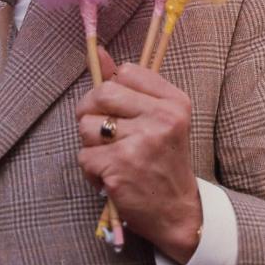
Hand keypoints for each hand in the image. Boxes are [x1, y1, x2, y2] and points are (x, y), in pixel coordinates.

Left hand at [76, 48, 202, 264]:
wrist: (180, 214)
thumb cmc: (163, 160)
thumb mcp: (158, 118)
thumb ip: (128, 84)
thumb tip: (96, 50)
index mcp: (173, 102)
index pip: (125, 72)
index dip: (113, 89)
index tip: (120, 109)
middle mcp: (162, 119)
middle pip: (101, 94)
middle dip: (91, 112)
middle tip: (103, 132)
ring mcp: (141, 143)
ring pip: (87, 126)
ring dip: (91, 144)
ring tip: (113, 157)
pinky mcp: (120, 166)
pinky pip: (84, 155)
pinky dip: (92, 169)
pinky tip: (111, 176)